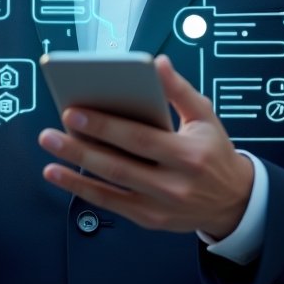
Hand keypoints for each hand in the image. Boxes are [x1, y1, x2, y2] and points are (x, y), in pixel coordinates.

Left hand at [37, 55, 253, 238]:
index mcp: (188, 154)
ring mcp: (160, 206)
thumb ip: (179, 90)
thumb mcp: (205, 116)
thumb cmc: (214, 152)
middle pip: (119, 166)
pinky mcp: (150, 219)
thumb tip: (157, 64)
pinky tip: (62, 175)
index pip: (140, 139)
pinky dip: (84, 190)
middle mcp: (174, 184)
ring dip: (74, 172)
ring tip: (49, 154)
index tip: (75, 111)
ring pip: (111, 188)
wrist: (234, 201)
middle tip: (51, 132)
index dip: (105, 127)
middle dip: (81, 148)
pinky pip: (111, 205)